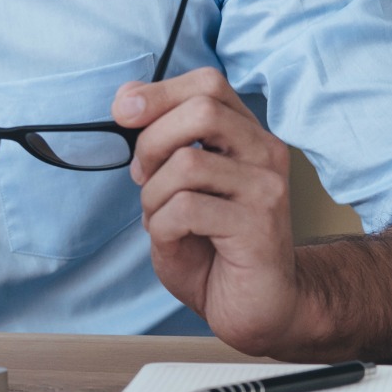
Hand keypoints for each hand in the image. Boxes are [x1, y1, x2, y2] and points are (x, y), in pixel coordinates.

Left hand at [113, 68, 304, 356]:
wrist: (254, 307)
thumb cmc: (211, 246)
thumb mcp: (176, 186)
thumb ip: (160, 140)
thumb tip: (127, 97)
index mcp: (246, 136)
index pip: (208, 83)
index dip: (159, 92)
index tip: (123, 114)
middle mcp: (265, 153)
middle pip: (202, 109)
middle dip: (151, 141)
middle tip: (143, 176)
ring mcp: (267, 190)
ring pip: (187, 162)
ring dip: (153, 195)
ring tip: (162, 218)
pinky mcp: (259, 228)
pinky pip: (186, 209)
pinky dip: (162, 226)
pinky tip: (176, 240)